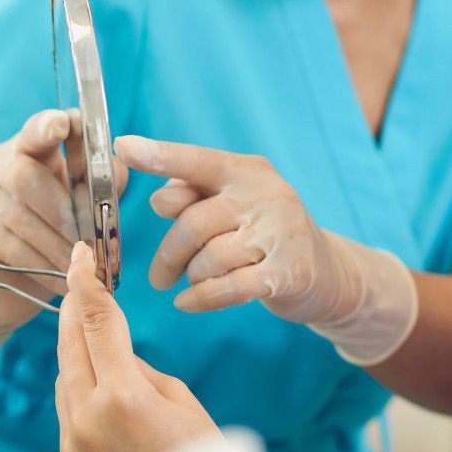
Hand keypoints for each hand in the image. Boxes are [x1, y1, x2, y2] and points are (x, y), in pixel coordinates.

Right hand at [0, 109, 125, 326]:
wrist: (0, 281)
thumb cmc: (49, 233)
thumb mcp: (77, 204)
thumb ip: (98, 184)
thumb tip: (115, 171)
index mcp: (27, 147)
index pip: (35, 130)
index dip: (48, 126)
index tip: (64, 124)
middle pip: (25, 177)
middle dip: (63, 212)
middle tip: (89, 241)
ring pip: (17, 217)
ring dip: (56, 245)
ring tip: (83, 265)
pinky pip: (7, 246)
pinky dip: (41, 264)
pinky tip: (61, 278)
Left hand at [55, 241, 219, 451]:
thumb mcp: (181, 400)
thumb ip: (138, 370)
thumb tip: (113, 354)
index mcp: (123, 395)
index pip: (95, 323)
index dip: (85, 284)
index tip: (79, 257)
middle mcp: (88, 418)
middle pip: (69, 345)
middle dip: (74, 311)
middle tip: (79, 281)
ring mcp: (72, 444)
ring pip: (65, 380)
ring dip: (78, 355)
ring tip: (103, 343)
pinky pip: (68, 413)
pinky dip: (82, 395)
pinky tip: (108, 398)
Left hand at [114, 135, 418, 364]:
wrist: (328, 273)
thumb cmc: (265, 236)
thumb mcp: (232, 207)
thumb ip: (194, 198)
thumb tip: (159, 200)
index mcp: (247, 171)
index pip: (198, 160)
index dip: (160, 155)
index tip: (123, 147)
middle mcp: (268, 194)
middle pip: (194, 222)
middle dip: (168, 254)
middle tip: (157, 276)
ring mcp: (282, 233)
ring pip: (210, 258)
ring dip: (192, 277)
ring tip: (192, 283)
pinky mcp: (289, 272)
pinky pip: (229, 287)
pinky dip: (201, 298)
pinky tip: (188, 303)